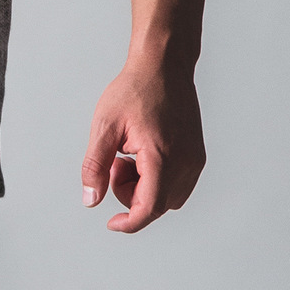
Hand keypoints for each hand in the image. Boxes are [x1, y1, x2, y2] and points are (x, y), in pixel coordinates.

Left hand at [80, 57, 204, 231]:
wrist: (163, 66)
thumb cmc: (134, 90)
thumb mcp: (105, 125)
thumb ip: (95, 166)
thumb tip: (91, 199)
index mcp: (162, 157)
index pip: (148, 208)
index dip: (129, 221)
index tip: (112, 223)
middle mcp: (186, 163)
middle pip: (157, 204)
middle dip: (131, 193)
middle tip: (116, 161)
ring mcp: (195, 160)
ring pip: (169, 197)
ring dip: (145, 188)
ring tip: (130, 154)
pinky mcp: (198, 155)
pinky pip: (179, 185)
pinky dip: (158, 180)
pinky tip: (144, 154)